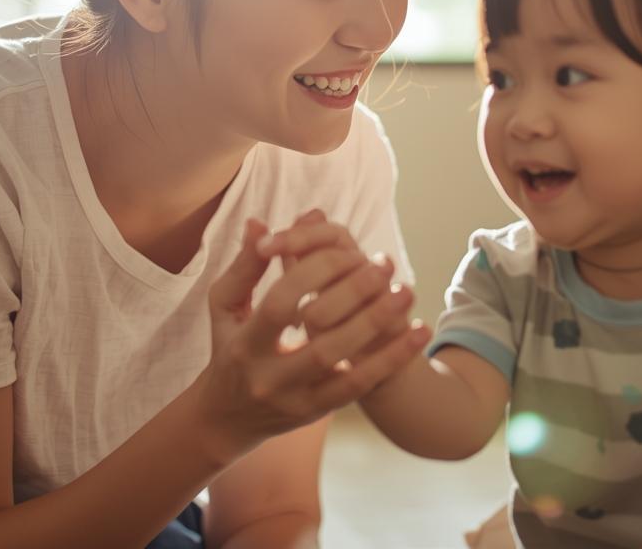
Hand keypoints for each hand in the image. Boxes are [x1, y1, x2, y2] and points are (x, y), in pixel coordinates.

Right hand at [193, 216, 429, 464]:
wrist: (228, 419)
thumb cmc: (229, 349)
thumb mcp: (225, 308)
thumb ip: (245, 267)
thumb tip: (260, 222)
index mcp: (244, 344)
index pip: (280, 303)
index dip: (313, 272)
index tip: (346, 248)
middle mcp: (268, 377)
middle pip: (318, 339)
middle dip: (354, 298)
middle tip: (384, 265)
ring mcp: (295, 399)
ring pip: (342, 365)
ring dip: (378, 327)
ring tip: (406, 292)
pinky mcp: (317, 412)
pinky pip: (359, 387)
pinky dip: (390, 360)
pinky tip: (416, 334)